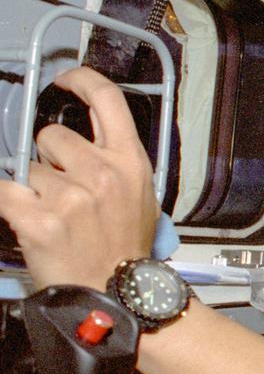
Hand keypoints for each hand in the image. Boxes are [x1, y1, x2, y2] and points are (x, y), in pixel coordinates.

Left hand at [0, 67, 157, 289]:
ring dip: (33, 190)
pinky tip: (28, 218)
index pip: (107, 100)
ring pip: (27, 170)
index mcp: (130, 161)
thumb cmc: (127, 247)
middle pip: (50, 137)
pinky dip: (9, 203)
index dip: (81, 80)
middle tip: (61, 188)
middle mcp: (102, 173)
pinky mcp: (39, 220)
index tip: (65, 80)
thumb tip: (76, 142)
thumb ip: (113, 160)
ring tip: (56, 216)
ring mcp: (70, 196)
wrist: (116, 292)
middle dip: (48, 158)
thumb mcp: (140, 194)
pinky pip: (5, 193)